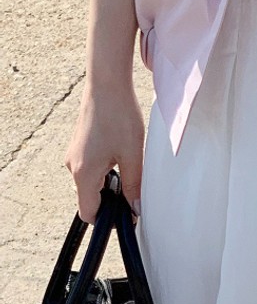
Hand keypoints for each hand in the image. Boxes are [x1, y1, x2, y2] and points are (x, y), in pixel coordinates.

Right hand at [66, 74, 145, 223]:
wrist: (106, 84)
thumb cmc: (119, 116)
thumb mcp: (132, 154)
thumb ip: (134, 185)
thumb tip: (137, 209)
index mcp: (84, 174)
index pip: (89, 212)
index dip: (108, 218)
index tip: (128, 213)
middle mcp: (72, 167)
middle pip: (90, 198)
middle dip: (111, 199)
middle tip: (135, 189)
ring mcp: (73, 155)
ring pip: (91, 182)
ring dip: (109, 182)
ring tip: (131, 166)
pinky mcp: (79, 145)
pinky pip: (90, 167)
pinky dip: (105, 168)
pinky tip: (122, 154)